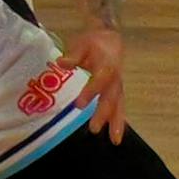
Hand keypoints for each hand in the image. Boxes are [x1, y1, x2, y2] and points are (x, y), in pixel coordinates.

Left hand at [60, 23, 126, 140]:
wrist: (109, 37)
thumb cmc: (93, 41)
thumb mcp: (82, 43)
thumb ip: (73, 55)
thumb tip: (60, 63)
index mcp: (106, 65)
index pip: (100, 80)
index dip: (91, 92)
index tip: (79, 105)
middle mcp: (115, 78)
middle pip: (111, 97)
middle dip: (104, 114)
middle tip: (94, 128)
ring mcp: (117, 85)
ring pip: (118, 105)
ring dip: (116, 123)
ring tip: (114, 141)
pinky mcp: (117, 91)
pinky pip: (118, 107)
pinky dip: (118, 121)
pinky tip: (114, 136)